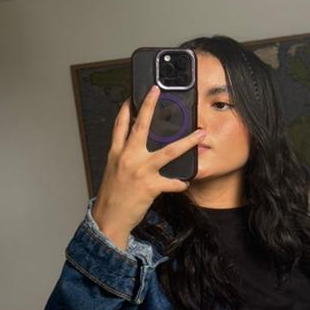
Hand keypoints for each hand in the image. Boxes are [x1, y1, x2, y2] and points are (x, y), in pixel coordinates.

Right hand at [90, 86, 206, 248]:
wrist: (109, 218)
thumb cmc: (112, 195)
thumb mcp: (113, 169)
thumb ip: (123, 155)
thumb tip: (135, 144)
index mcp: (116, 153)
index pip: (119, 125)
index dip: (125, 108)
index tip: (133, 96)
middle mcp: (127, 157)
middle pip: (140, 126)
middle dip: (149, 106)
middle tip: (157, 91)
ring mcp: (140, 170)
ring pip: (168, 151)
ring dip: (187, 142)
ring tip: (200, 135)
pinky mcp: (150, 186)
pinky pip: (172, 182)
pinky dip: (180, 183)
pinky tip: (186, 182)